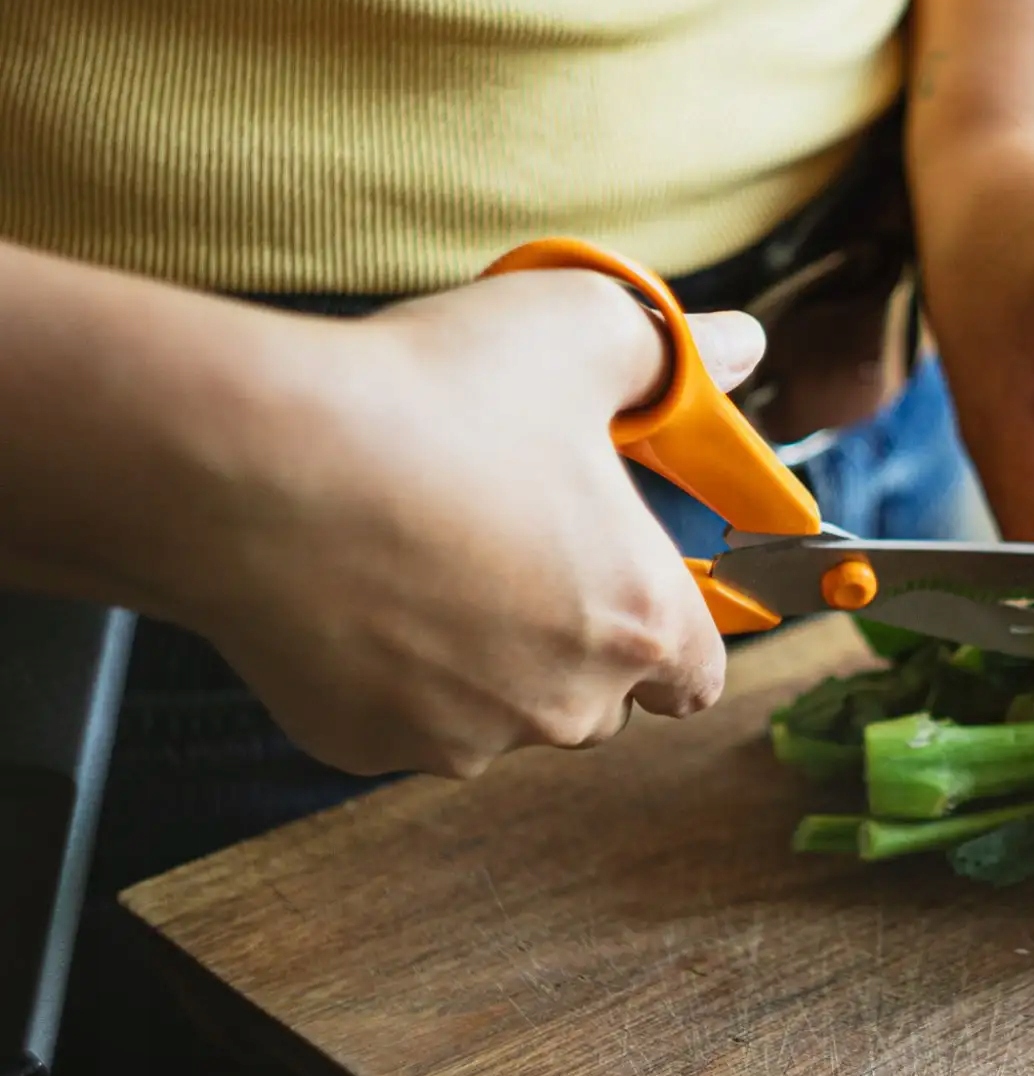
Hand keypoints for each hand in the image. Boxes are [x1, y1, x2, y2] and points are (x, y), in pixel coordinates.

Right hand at [170, 270, 764, 778]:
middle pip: (598, 697)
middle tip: (515, 545)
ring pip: (497, 711)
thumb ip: (676, 351)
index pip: (699, 678)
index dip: (675, 633)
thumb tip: (739, 347)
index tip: (635, 586)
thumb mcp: (581, 330)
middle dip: (572, 638)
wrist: (251, 463)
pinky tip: (357, 586)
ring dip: (482, 658)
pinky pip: (398, 717)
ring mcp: (460, 736)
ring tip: (425, 552)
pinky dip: (390, 671)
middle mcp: (565, 703)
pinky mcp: (362, 745)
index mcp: (638, 619)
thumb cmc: (427, 400)